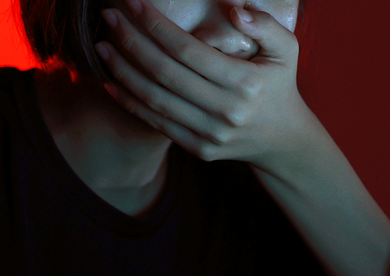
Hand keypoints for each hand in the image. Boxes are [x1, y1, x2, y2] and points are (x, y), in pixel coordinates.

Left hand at [95, 0, 315, 168]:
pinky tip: (112, 81)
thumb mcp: (286, 50)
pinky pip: (157, 123)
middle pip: (165, 73)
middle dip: (131, 42)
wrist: (282, 140)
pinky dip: (131, 102)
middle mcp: (227, 111)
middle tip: (109, 19)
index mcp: (245, 83)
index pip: (188, 50)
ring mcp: (211, 134)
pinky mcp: (199, 149)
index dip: (156, 25)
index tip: (132, 4)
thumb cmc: (278, 85)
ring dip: (123, 71)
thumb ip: (265, 25)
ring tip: (103, 47)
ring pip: (155, 99)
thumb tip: (234, 10)